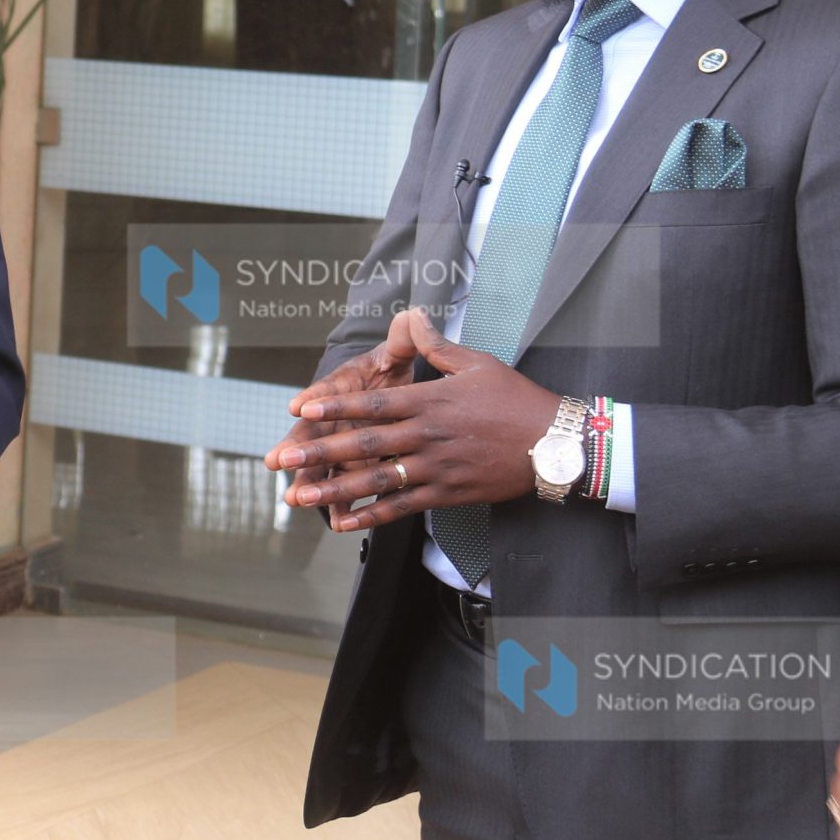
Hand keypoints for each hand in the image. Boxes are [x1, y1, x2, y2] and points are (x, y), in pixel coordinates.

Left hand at [271, 311, 560, 530]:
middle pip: (365, 443)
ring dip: (335, 488)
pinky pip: (403, 507)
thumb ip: (438, 347)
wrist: (558, 444)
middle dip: (320, 450)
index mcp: (430, 401)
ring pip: (377, 480)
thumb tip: (414, 318)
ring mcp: (436, 468)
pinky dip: (371, 516)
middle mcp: (427, 435)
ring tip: (298, 496)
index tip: (300, 407)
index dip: (334, 406)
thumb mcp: (478, 363)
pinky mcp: (448, 494)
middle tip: (282, 458)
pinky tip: (342, 522)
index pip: (373, 404)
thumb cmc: (516, 400)